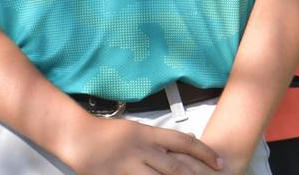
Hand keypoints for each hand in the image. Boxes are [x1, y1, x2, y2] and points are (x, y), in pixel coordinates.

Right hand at [66, 117, 223, 174]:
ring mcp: (130, 166)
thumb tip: (178, 149)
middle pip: (176, 167)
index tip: (219, 162)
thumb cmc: (106, 134)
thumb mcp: (135, 131)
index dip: (204, 153)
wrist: (78, 137)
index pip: (183, 141)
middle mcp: (142, 149)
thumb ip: (155, 141)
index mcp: (147, 133)